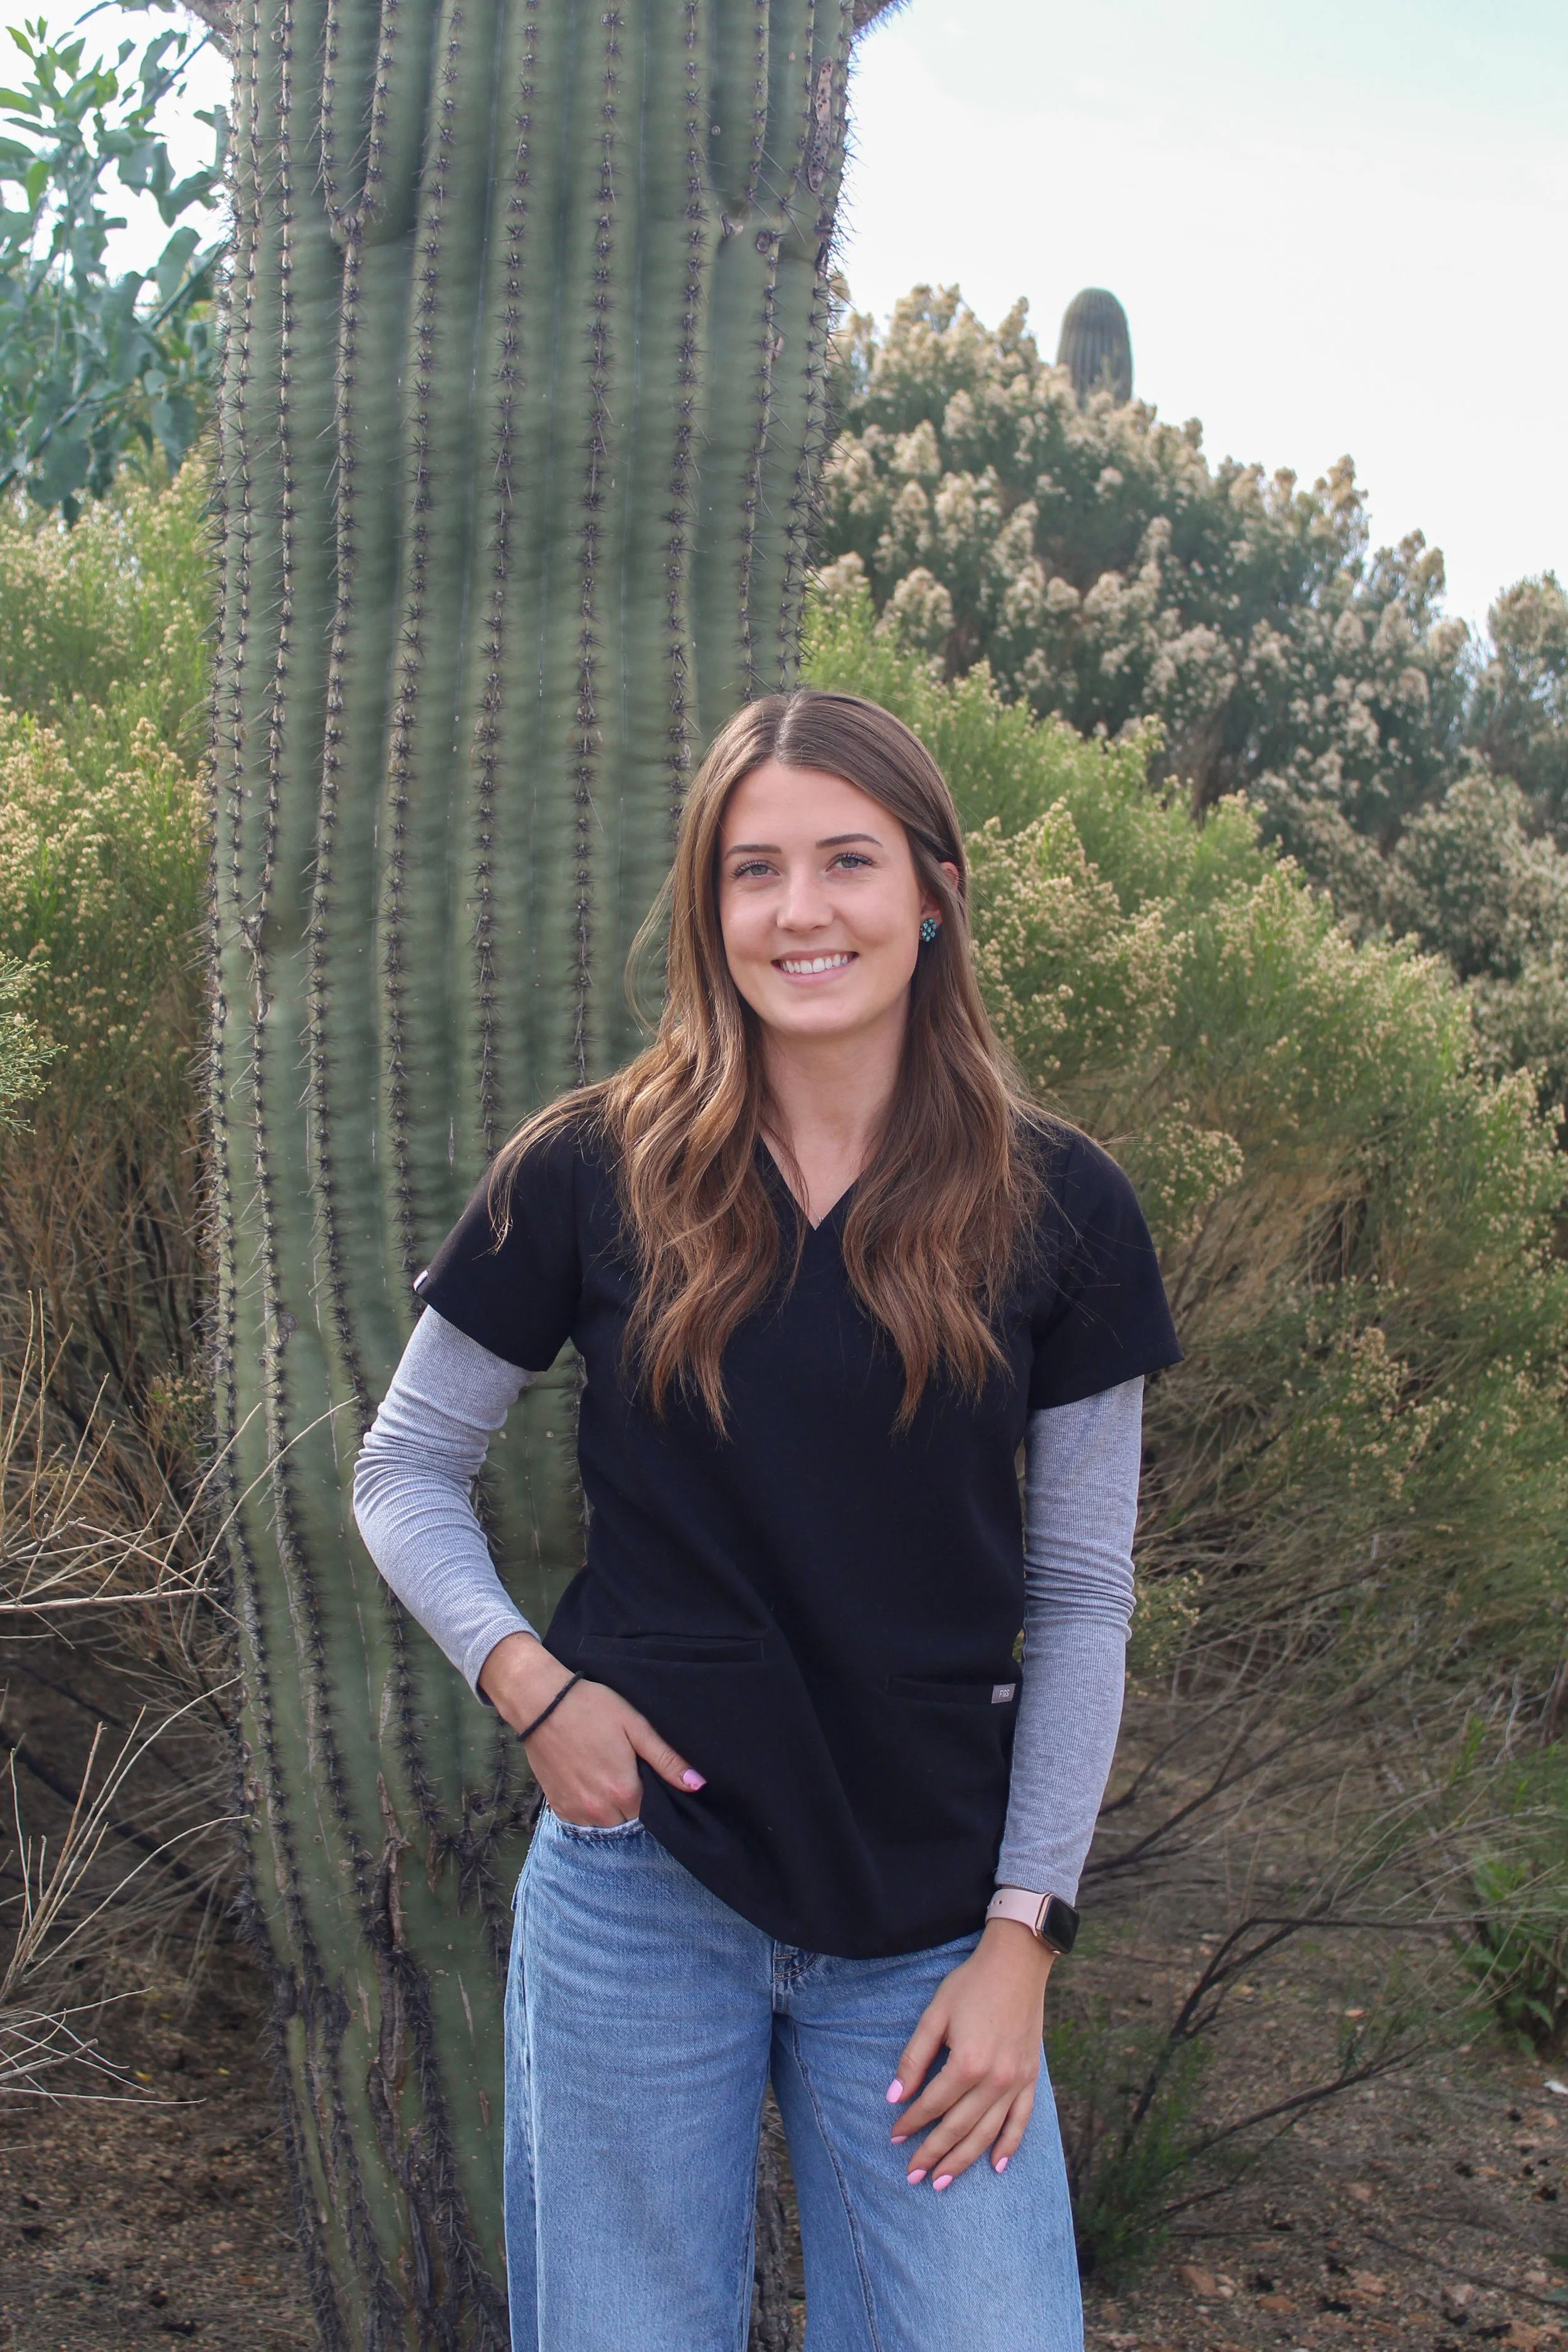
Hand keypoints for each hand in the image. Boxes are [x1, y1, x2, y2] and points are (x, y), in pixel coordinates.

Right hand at [478, 1631, 705, 1825]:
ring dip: (609, 1807)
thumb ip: (667, 1759)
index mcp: (625, 1793)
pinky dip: (588, 1807)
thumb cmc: (592, 1708)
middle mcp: (600, 1811)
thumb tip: (698, 1785)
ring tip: (605, 1773)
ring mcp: (575, 1812)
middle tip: (623, 1768)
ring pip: (605, 1824)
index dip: (652, 1792)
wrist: (541, 1702)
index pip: (652, 1812)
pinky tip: (587, 1780)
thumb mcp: (636, 1726)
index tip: (643, 1772)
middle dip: (631, 1801)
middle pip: (628, 1820)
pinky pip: (581, 1820)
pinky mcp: (556, 1807)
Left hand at [887, 1920, 1053, 2187]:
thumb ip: (914, 2057)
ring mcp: (1016, 2082)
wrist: (1017, 1963)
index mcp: (966, 2063)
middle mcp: (994, 2080)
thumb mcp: (935, 2014)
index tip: (894, 2136)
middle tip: (912, 2176)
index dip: (910, 2123)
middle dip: (932, 2154)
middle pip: (957, 2128)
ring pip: (986, 2134)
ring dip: (962, 2161)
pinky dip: (1008, 2145)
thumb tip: (895, 2096)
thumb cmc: (971, 1984)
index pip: (932, 2105)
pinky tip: (996, 2165)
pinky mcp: (1031, 2078)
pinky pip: (1021, 2122)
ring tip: (942, 2182)